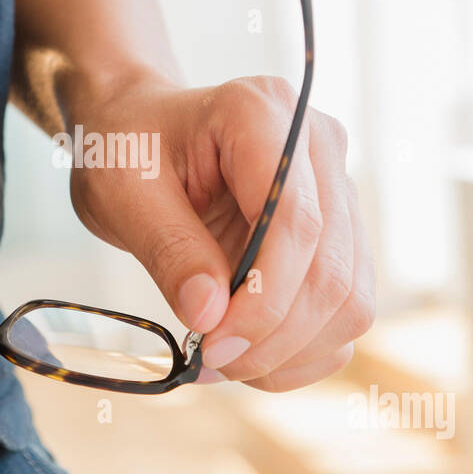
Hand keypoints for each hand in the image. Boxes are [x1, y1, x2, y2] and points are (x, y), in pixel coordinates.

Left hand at [68, 74, 374, 390]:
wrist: (139, 132)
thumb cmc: (127, 150)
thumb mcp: (123, 195)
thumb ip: (169, 251)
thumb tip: (210, 319)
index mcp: (261, 111)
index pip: (295, 220)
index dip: (263, 298)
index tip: (211, 346)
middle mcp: (317, 144)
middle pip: (330, 267)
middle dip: (273, 334)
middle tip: (209, 362)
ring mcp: (337, 188)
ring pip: (349, 297)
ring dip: (291, 350)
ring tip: (223, 360)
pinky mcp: (339, 232)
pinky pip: (345, 309)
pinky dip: (303, 350)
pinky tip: (250, 354)